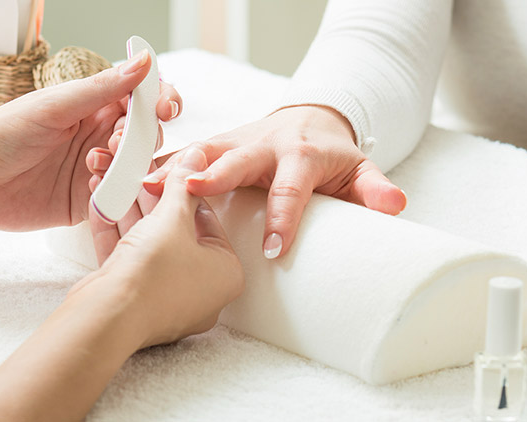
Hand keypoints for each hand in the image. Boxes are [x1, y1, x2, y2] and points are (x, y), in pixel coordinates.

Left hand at [0, 51, 182, 232]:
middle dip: (142, 137)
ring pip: (140, 167)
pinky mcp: (92, 201)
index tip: (163, 108)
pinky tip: (90, 185)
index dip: (161, 100)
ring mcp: (99, 169)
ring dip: (127, 163)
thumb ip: (102, 88)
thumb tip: (144, 62)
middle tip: (113, 141)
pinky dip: (115, 191)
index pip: (143, 98)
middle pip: (149, 134)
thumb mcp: (52, 106)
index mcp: (93, 105)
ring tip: (93, 163)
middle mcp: (100, 135)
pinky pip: (122, 197)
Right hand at [74, 147, 243, 347]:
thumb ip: (183, 185)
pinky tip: (100, 204)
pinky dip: (116, 234)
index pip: (209, 221)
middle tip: (138, 176)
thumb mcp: (172, 218)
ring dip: (131, 213)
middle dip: (153, 202)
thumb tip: (194, 158)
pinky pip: (129, 262)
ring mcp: (167, 301)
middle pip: (177, 234)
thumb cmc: (154, 272)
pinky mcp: (136, 303)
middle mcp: (202, 292)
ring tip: (115, 182)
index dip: (185, 192)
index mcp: (227, 274)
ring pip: (149, 246)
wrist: (108, 317)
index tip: (167, 173)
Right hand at [86, 105, 406, 258]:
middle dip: (216, 175)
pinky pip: (183, 155)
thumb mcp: (359, 171)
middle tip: (192, 192)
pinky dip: (159, 166)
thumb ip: (374, 190)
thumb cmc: (332, 157)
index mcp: (299, 155)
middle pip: (238, 159)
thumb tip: (396, 206)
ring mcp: (235, 141)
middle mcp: (263, 144)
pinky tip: (130, 182)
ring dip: (173, 168)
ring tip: (141, 185)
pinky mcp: (215, 145)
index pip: (293, 189)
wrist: (309, 121)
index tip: (277, 249)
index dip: (285, 218)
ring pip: (202, 152)